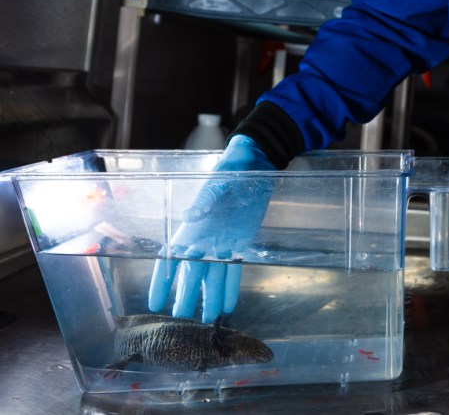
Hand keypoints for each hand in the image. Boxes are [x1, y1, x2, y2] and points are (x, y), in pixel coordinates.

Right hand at [147, 135, 275, 322]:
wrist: (253, 167)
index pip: (172, 261)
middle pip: (193, 275)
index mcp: (191, 229)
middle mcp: (204, 242)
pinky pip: (234, 270)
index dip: (162, 282)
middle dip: (186, 297)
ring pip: (214, 278)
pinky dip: (231, 287)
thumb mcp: (217, 184)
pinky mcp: (240, 244)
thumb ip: (206, 200)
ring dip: (210, 298)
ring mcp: (222, 245)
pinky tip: (228, 305)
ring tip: (208, 321)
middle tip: (181, 322)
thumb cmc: (229, 172)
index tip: (155, 303)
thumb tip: (191, 215)